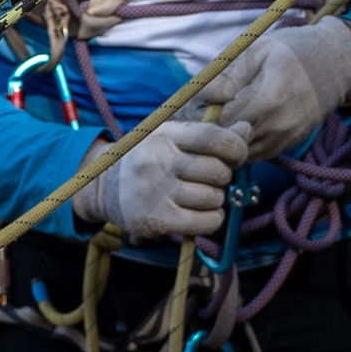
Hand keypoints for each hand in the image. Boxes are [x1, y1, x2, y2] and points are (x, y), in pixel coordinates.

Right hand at [73, 112, 248, 241]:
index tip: (235, 157)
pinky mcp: (157, 219)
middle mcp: (159, 160)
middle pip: (218, 171)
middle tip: (211, 180)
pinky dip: (212, 219)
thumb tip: (246, 130)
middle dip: (223, 177)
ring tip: (201, 197)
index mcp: (165, 134)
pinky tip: (202, 214)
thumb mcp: (172, 138)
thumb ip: (210, 134)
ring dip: (216, 200)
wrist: (104, 186)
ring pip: (214, 198)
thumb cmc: (149, 159)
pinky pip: (206, 222)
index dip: (236, 148)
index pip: (214, 138)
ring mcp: (156, 191)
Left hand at [215, 16, 350, 158]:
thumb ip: (228, 76)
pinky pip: (257, 153)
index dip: (202, 116)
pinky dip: (243, 142)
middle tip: (204, 111)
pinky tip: (240, 123)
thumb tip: (204, 97)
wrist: (336, 63)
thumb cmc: (294, 49)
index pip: (221, 123)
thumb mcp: (258, 50)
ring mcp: (286, 138)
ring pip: (241, 153)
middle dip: (211, 129)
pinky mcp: (289, 144)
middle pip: (229, 141)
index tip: (195, 104)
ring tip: (221, 116)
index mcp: (268, 99)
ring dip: (226, 138)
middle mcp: (279, 126)